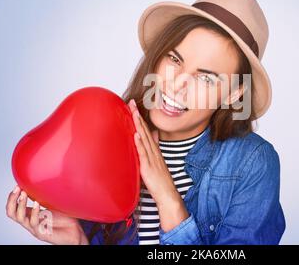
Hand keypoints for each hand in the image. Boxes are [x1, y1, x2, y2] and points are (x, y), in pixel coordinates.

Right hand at [6, 185, 88, 244]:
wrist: (75, 231)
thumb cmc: (65, 217)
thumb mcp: (53, 203)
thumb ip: (45, 195)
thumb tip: (41, 180)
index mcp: (30, 214)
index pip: (13, 208)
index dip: (12, 197)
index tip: (17, 185)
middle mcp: (30, 221)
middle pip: (11, 213)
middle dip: (12, 200)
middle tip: (18, 189)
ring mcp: (35, 228)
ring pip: (20, 218)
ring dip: (20, 204)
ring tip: (24, 194)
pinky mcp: (42, 233)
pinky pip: (34, 223)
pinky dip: (34, 212)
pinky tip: (37, 203)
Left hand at [128, 99, 188, 231]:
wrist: (168, 195)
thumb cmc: (161, 181)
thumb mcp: (156, 163)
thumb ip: (152, 151)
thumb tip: (151, 138)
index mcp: (154, 150)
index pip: (146, 130)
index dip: (140, 118)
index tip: (134, 106)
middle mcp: (153, 151)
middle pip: (145, 130)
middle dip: (138, 116)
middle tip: (131, 102)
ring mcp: (151, 158)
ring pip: (144, 138)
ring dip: (138, 125)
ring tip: (133, 112)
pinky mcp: (148, 167)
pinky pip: (143, 153)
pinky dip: (139, 143)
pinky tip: (136, 134)